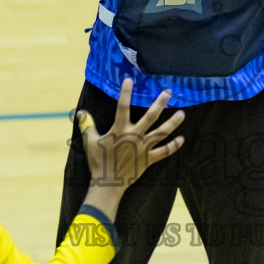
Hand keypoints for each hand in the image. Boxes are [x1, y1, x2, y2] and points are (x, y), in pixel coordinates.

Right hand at [80, 79, 184, 204]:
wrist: (108, 183)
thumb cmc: (98, 161)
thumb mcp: (90, 142)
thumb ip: (87, 125)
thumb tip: (80, 113)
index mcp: (119, 130)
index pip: (122, 107)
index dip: (126, 93)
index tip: (129, 80)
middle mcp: (134, 136)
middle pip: (151, 116)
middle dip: (160, 103)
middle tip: (168, 92)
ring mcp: (143, 148)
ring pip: (161, 133)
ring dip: (173, 123)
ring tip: (182, 114)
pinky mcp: (148, 159)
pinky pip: (164, 152)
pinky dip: (173, 146)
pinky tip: (182, 139)